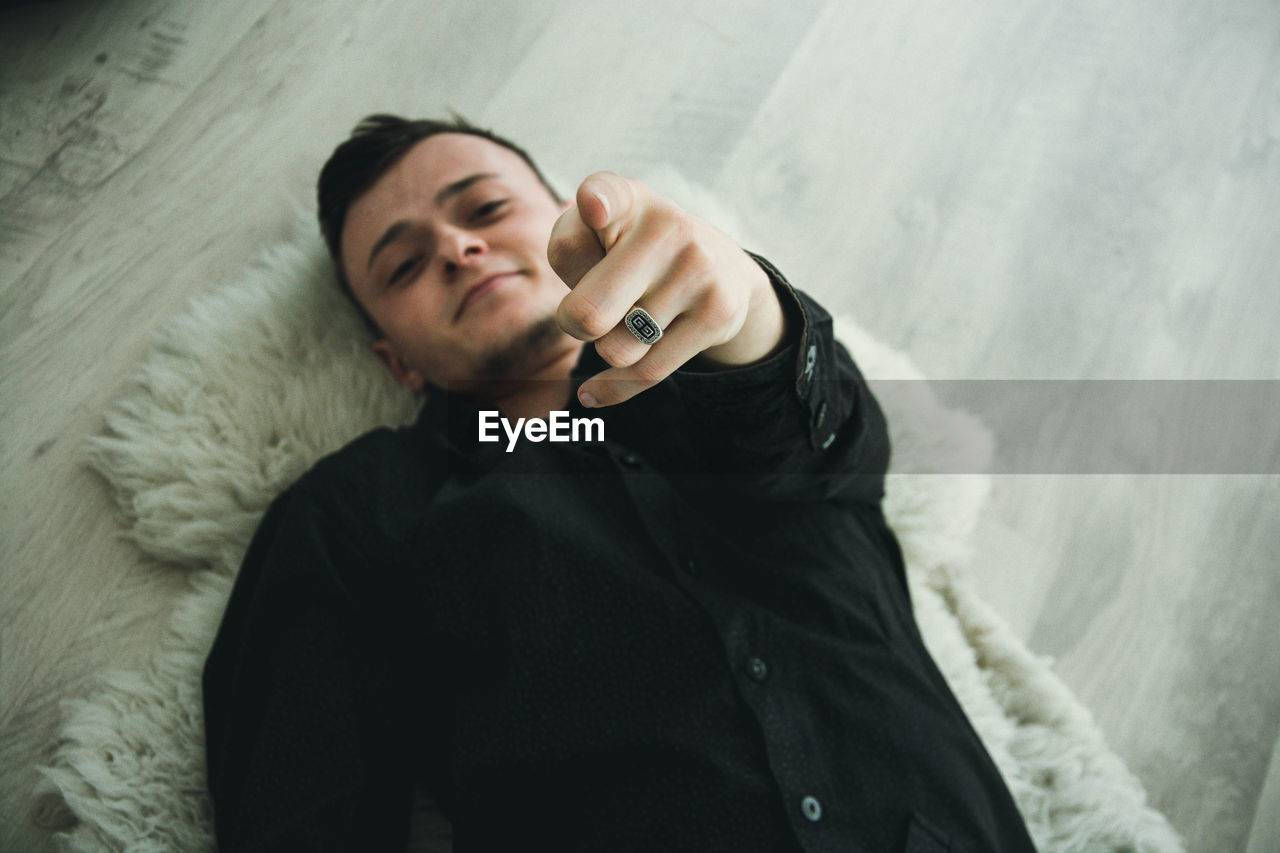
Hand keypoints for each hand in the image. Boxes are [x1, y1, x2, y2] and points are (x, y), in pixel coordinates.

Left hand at [547, 172, 786, 407]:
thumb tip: (583, 319)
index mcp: (627, 198)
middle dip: (574, 323)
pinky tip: (592, 392)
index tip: (594, 208)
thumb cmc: (629, 252)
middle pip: (587, 313)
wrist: (721, 267)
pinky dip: (613, 388)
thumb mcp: (595, 235)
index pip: (606, 194)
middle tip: (586, 312)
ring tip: (627, 319)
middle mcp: (668, 225)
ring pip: (615, 349)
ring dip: (609, 346)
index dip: (596, 202)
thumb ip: (570, 254)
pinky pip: (646, 372)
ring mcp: (698, 269)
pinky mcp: (717, 313)